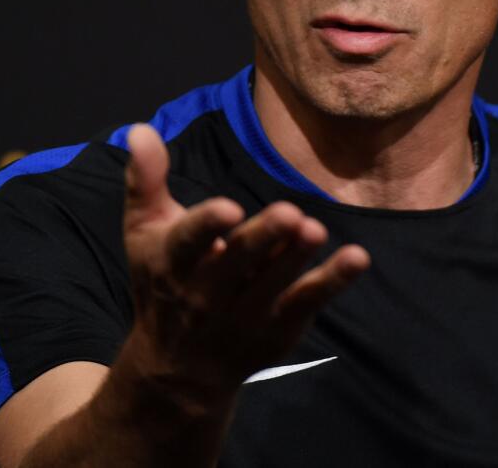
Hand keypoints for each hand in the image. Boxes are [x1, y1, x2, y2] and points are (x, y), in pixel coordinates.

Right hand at [121, 123, 369, 410]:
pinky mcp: (276, 330)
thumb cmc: (161, 281)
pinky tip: (356, 258)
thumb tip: (141, 128)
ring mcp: (243, 315)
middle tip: (290, 212)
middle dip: (262, 239)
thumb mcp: (143, 231)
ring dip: (295, 257)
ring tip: (316, 229)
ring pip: (273, 284)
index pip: (189, 242)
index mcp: (172, 262)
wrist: (176, 368)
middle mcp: (205, 294)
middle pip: (237, 263)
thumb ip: (145, 179)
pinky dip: (332, 283)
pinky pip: (306, 304)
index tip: (230, 207)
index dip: (208, 225)